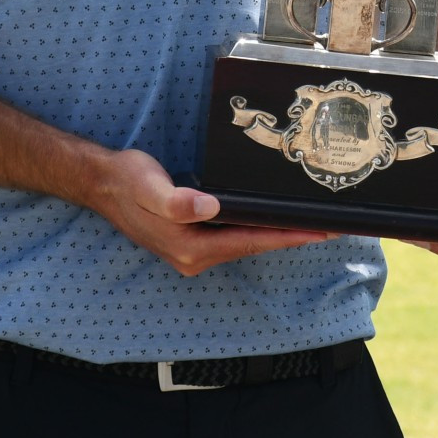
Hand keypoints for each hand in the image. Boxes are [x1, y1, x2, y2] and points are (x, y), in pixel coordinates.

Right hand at [88, 148, 330, 275]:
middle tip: (334, 225)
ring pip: (247, 241)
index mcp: (190, 248)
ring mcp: (194, 250)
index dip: (288, 237)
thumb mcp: (150, 187)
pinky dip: (259, 227)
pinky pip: (236, 235)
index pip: (250, 242)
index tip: (323, 232)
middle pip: (255, 245)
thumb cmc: (128, 182)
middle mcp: (195, 256)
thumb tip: (207, 208)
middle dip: (293, 236)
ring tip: (315, 221)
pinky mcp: (194, 238)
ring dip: (278, 232)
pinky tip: (276, 216)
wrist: (103, 182)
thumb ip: (176, 201)